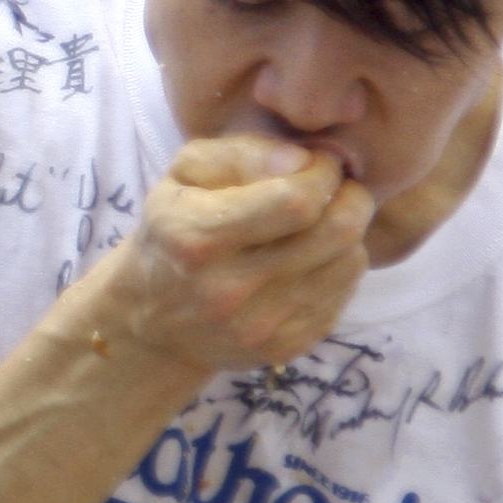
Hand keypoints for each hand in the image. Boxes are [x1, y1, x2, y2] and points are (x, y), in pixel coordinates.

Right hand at [90, 136, 376, 372]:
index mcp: (198, 238)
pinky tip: (310, 258)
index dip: (323, 172)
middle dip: (352, 197)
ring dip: (347, 232)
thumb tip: (303, 160)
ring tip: (320, 223)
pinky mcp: (285, 348)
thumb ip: (241, 154)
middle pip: (337, 232)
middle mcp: (229, 290)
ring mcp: (260, 326)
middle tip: (336, 188)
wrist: (151, 320)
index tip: (320, 163)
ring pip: (350, 261)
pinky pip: (344, 294)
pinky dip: (338, 267)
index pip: (297, 200)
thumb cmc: (173, 231)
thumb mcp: (183, 174)